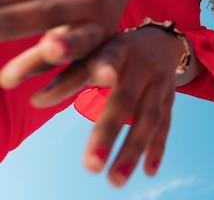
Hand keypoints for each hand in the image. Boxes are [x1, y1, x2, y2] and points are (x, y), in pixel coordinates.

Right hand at [0, 0, 134, 76]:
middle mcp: (91, 3)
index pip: (82, 41)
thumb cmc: (88, 26)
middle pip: (47, 13)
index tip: (51, 49)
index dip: (66, 46)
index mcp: (98, 32)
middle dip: (7, 22)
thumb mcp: (81, 47)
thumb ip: (46, 62)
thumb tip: (8, 81)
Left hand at [24, 27, 182, 186]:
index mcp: (117, 50)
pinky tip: (148, 171)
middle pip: (125, 101)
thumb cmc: (114, 52)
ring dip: (133, 150)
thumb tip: (36, 101)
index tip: (104, 79)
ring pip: (148, 118)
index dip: (104, 69)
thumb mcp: (94, 53)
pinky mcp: (169, 99)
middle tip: (91, 166)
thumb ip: (68, 76)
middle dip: (108, 133)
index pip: (107, 60)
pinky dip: (156, 149)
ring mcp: (159, 84)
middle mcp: (141, 66)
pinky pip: (164, 125)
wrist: (160, 42)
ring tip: (115, 180)